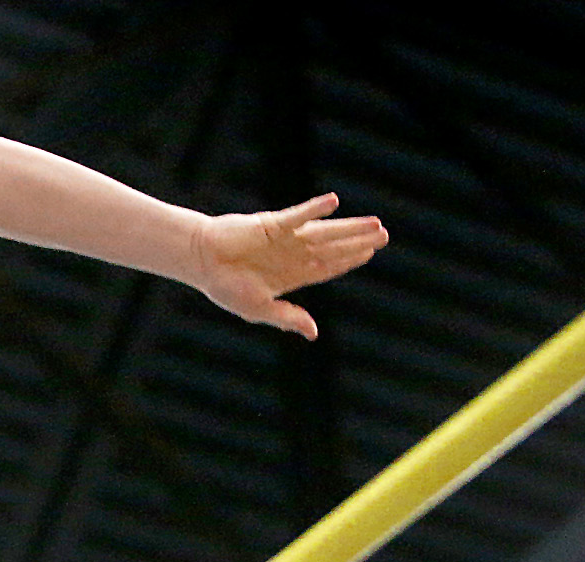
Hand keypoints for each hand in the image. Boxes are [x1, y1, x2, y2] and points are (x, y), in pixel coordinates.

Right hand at [187, 194, 388, 339]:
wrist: (200, 262)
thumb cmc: (225, 286)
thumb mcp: (258, 309)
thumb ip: (287, 318)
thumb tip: (314, 334)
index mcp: (291, 274)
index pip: (328, 266)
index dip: (350, 260)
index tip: (370, 252)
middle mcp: (293, 254)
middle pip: (334, 247)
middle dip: (359, 241)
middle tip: (384, 234)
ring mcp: (285, 238)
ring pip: (325, 232)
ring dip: (349, 227)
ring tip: (374, 223)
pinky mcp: (272, 224)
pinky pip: (298, 216)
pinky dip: (315, 210)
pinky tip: (334, 203)